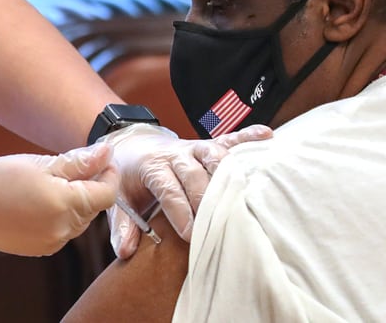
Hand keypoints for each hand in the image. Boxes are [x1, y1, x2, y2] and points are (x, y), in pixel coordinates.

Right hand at [0, 142, 117, 256]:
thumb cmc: (1, 177)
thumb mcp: (44, 164)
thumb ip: (80, 162)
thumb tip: (107, 152)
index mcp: (67, 205)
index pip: (107, 194)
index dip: (109, 175)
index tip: (103, 159)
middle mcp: (63, 230)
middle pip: (94, 207)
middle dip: (92, 186)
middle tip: (76, 166)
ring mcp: (52, 243)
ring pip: (80, 220)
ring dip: (77, 202)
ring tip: (55, 182)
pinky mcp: (40, 249)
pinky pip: (63, 231)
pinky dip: (62, 216)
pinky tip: (43, 201)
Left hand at [103, 124, 272, 258]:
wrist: (132, 143)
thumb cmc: (129, 176)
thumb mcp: (118, 198)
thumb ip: (123, 225)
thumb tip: (125, 251)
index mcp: (152, 166)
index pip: (168, 188)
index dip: (180, 211)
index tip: (190, 234)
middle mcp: (176, 153)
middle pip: (194, 173)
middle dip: (205, 198)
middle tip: (216, 223)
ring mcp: (195, 147)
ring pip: (214, 154)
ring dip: (227, 170)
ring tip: (242, 191)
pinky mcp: (209, 144)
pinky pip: (230, 138)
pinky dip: (248, 136)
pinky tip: (267, 136)